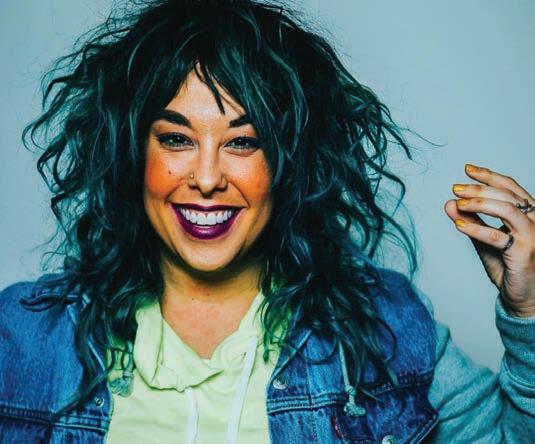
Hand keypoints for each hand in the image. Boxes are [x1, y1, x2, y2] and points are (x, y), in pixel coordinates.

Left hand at [444, 164, 534, 317]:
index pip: (510, 187)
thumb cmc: (508, 268)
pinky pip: (498, 237)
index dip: (489, 176)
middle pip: (507, 195)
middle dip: (479, 188)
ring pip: (507, 210)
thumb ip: (470, 221)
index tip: (466, 169)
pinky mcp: (525, 254)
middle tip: (455, 188)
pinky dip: (476, 229)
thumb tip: (449, 203)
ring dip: (479, 203)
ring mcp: (533, 237)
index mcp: (530, 214)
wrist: (524, 299)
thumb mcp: (485, 240)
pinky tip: (459, 225)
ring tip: (457, 203)